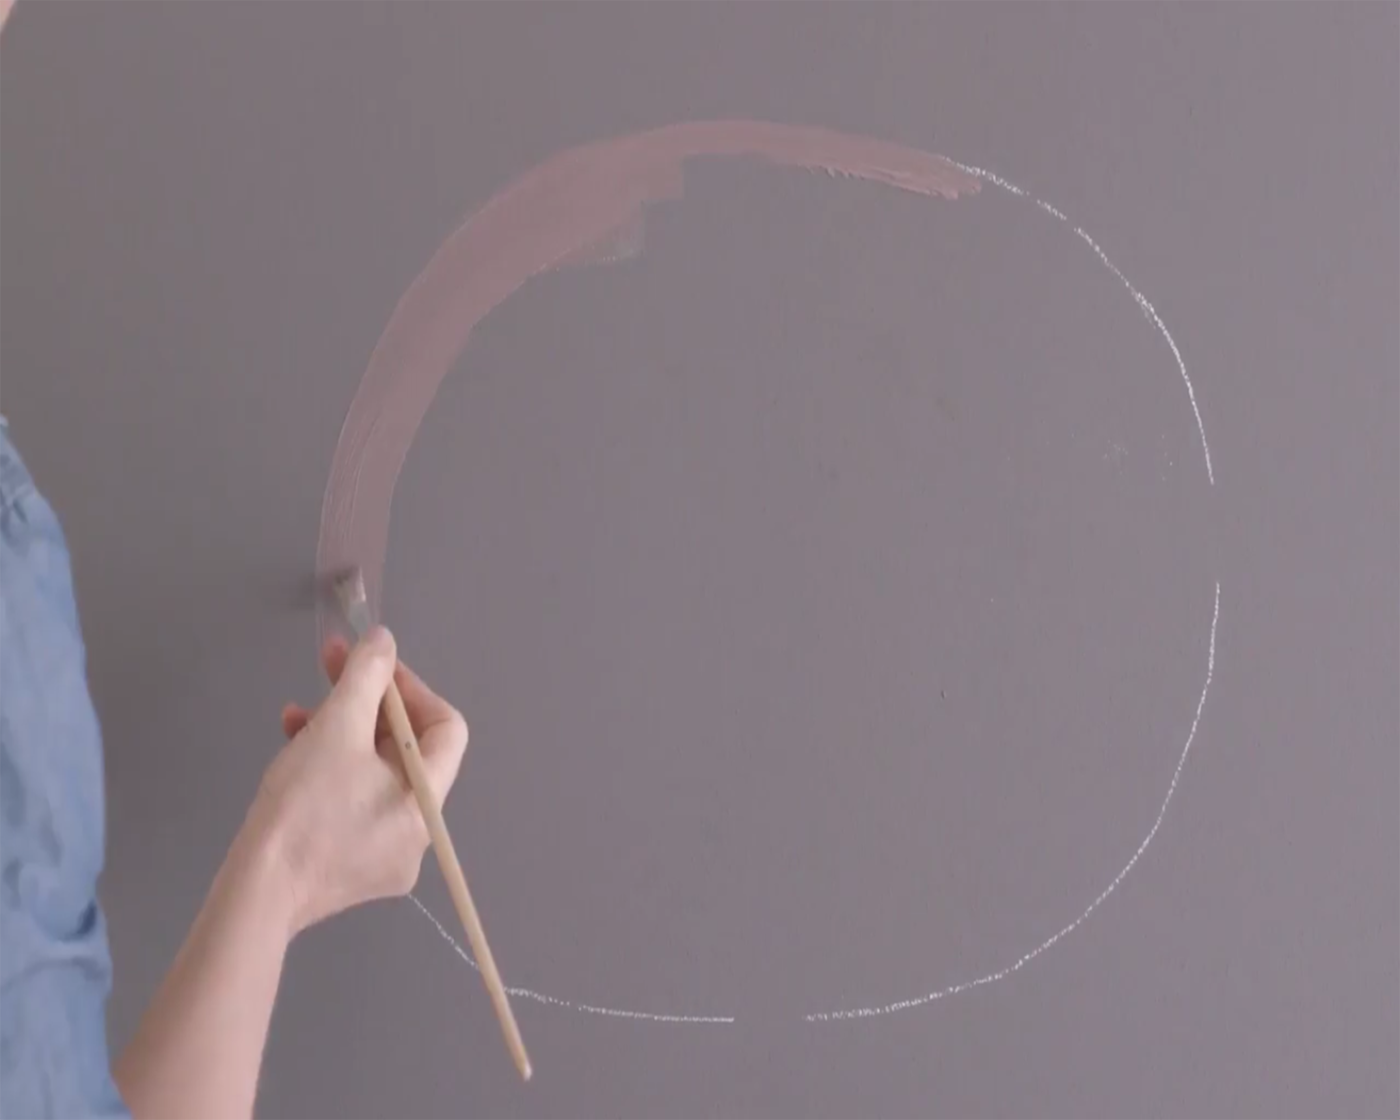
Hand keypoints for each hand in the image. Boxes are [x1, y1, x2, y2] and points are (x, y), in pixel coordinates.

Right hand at [247, 627, 468, 937]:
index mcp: (426, 800)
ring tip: (297, 713)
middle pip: (407, 748)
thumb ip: (365, 677)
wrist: (256, 892)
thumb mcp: (335, 729)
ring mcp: (387, 853)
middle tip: (330, 667)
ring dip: (340, 731)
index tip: (371, 667)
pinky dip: (330, 770)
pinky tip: (293, 748)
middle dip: (367, 704)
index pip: (446, 728)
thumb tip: (384, 642)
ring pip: (374, 772)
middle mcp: (418, 830)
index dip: (411, 688)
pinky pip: (354, 802)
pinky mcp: (353, 866)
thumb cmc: (304, 806)